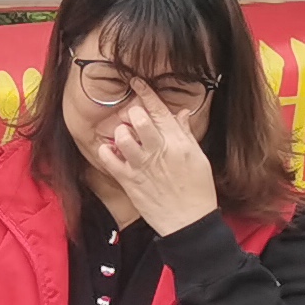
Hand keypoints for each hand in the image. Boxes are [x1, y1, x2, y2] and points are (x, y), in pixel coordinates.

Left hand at [86, 95, 220, 234]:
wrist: (190, 222)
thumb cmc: (197, 190)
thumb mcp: (198, 158)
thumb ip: (186, 134)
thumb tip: (180, 113)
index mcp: (179, 143)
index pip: (160, 111)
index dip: (145, 93)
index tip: (136, 82)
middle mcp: (160, 151)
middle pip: (139, 118)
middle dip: (133, 113)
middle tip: (132, 118)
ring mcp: (143, 166)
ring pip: (123, 136)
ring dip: (120, 132)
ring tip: (124, 137)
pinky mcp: (130, 181)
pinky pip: (110, 160)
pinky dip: (106, 152)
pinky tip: (111, 151)